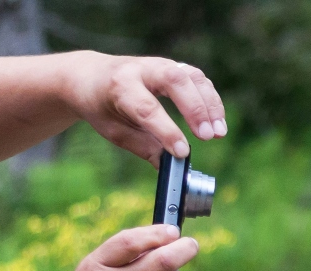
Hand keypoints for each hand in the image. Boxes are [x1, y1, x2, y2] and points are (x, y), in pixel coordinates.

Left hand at [60, 51, 226, 165]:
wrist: (90, 76)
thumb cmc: (102, 106)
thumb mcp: (114, 131)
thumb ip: (143, 147)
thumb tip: (170, 165)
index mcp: (118, 85)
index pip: (146, 108)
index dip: (166, 131)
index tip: (182, 153)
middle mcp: (141, 69)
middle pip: (175, 81)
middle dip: (195, 109)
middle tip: (208, 137)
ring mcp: (160, 64)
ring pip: (192, 77)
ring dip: (210, 105)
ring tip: (219, 132)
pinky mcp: (175, 67)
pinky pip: (199, 80)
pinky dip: (212, 101)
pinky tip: (217, 122)